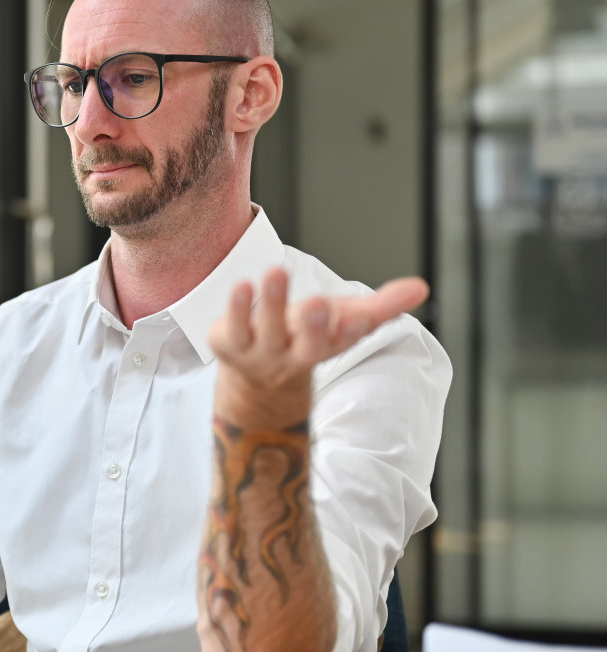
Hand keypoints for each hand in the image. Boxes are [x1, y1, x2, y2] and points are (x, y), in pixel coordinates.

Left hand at [209, 268, 428, 427]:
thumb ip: (383, 305)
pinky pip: (234, 326)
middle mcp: (295, 355)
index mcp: (327, 347)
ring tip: (276, 272)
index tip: (359, 318)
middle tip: (317, 303)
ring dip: (272, 302)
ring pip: (267, 330)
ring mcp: (260, 352)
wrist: (257, 380)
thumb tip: (422, 287)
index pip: (343, 341)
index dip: (350, 330)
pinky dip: (237, 307)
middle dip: (314, 326)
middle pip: (307, 345)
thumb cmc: (307, 337)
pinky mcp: (230, 343)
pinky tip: (243, 284)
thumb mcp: (346, 321)